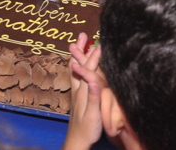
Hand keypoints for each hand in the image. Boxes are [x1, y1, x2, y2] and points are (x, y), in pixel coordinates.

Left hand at [63, 32, 104, 149]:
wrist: (76, 141)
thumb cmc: (86, 130)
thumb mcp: (93, 115)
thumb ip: (94, 97)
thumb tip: (95, 80)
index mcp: (82, 92)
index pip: (88, 70)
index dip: (94, 57)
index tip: (99, 44)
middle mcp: (78, 89)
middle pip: (78, 65)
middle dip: (81, 49)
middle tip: (82, 35)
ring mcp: (77, 92)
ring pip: (76, 69)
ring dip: (78, 55)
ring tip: (78, 43)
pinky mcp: (78, 97)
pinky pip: (77, 76)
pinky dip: (79, 65)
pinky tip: (80, 64)